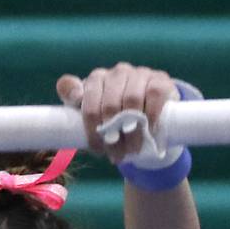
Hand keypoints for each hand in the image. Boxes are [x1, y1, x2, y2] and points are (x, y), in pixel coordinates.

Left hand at [56, 63, 177, 163]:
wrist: (150, 114)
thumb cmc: (116, 117)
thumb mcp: (94, 117)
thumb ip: (75, 108)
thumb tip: (71, 94)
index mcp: (95, 80)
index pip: (86, 101)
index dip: (90, 128)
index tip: (96, 148)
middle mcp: (116, 73)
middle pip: (109, 105)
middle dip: (112, 135)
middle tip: (115, 155)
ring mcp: (138, 73)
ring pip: (131, 101)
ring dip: (132, 131)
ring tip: (132, 150)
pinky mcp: (159, 80)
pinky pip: (153, 95)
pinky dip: (150, 116)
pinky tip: (149, 131)